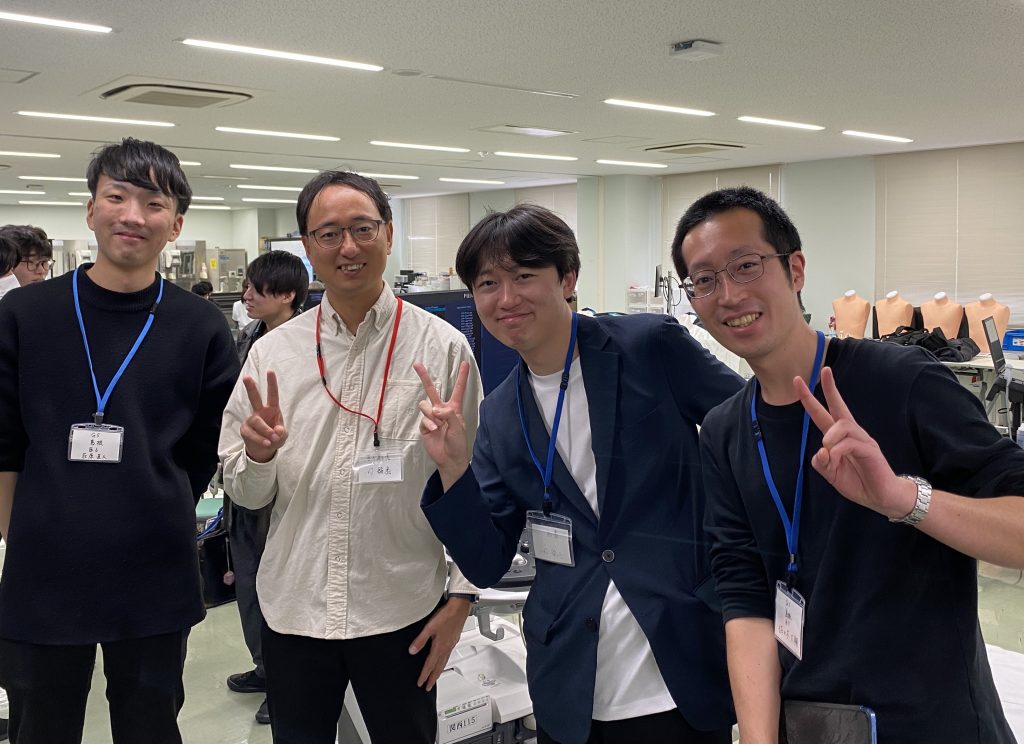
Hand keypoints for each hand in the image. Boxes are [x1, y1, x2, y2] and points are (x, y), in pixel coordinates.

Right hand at [240, 370, 287, 462]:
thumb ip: (281, 432)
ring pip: (256, 421)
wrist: (264, 450)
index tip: (270, 371)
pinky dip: (260, 439)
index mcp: (272, 409)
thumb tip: (276, 431)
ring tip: (272, 439)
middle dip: (251, 388)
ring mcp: (251, 420)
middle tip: (246, 377)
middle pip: (254, 398)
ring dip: (266, 431)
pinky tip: (266, 443)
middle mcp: (260, 411)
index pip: (272, 395)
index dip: (272, 384)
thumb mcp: (283, 436)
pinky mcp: (245, 429)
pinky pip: (252, 433)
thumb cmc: (275, 438)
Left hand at [409, 597, 472, 690]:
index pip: (429, 665)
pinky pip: (448, 656)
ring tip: (435, 678)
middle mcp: (446, 648)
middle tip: (429, 687)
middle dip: (433, 678)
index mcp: (439, 647)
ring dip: (439, 672)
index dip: (424, 675)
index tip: (420, 683)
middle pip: (438, 667)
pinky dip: (444, 663)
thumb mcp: (429, 628)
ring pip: (444, 663)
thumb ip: (420, 640)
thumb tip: (412, 651)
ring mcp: (451, 645)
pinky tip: (443, 661)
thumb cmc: (446, 616)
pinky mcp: (454, 640)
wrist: (460, 608)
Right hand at [414, 361, 470, 488]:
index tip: (465, 363)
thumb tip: (436, 409)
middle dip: (424, 377)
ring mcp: (431, 417)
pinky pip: (423, 419)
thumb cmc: (458, 443)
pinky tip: (434, 430)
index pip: (458, 389)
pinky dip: (428, 423)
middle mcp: (441, 410)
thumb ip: (449, 414)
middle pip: (432, 390)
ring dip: (430, 413)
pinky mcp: (424, 426)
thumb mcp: (458, 427)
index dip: (461, 376)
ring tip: (438, 425)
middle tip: (417, 364)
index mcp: (454, 408)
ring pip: (424, 405)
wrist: (449, 459)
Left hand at [794, 367, 915, 519]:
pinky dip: (837, 451)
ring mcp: (862, 440)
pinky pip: (849, 443)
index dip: (811, 398)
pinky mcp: (870, 450)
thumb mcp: (832, 474)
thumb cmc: (858, 482)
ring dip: (830, 437)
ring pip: (842, 425)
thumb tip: (821, 451)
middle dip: (830, 388)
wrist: (882, 497)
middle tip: (824, 370)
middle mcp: (851, 434)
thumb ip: (822, 463)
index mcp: (839, 438)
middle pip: (839, 406)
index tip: (799, 381)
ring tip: (830, 454)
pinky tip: (836, 460)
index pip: (824, 413)